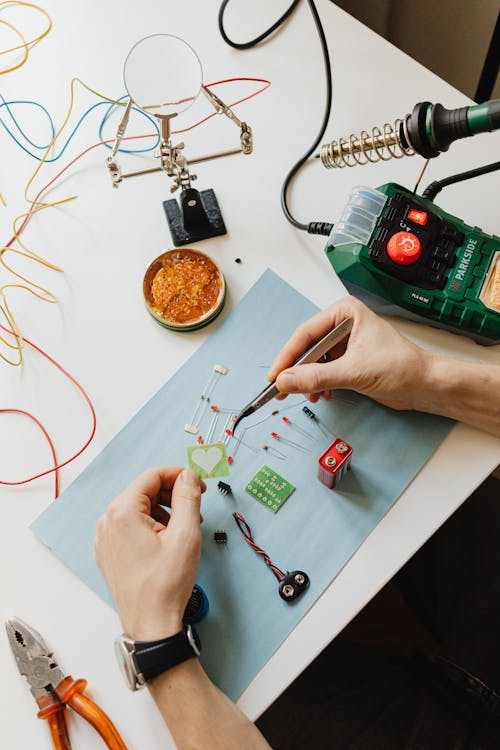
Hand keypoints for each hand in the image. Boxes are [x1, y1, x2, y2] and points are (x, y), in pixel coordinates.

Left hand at [94, 467, 204, 640]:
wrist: (151, 624)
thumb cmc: (166, 584)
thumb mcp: (186, 534)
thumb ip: (188, 497)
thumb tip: (188, 476)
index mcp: (122, 512)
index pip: (152, 476)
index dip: (179, 475)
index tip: (198, 484)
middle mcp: (107, 521)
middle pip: (143, 491)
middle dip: (172, 494)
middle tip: (195, 507)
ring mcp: (105, 538)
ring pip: (138, 509)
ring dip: (163, 511)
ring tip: (182, 531)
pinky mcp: (109, 552)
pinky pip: (130, 526)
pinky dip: (150, 526)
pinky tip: (166, 543)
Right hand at [268, 296, 429, 410]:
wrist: (426, 386)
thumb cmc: (403, 368)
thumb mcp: (355, 372)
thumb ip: (317, 377)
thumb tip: (286, 381)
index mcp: (345, 313)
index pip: (305, 333)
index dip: (287, 356)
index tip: (275, 375)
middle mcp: (343, 324)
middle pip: (307, 347)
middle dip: (296, 371)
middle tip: (280, 389)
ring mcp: (345, 343)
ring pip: (313, 361)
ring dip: (308, 380)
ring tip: (309, 395)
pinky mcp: (348, 360)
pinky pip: (323, 371)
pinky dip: (318, 384)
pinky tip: (322, 394)